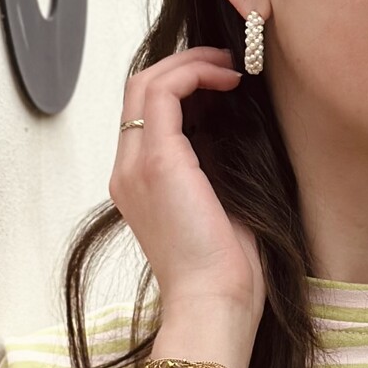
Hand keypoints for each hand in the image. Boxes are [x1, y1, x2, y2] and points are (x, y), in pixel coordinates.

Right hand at [108, 47, 264, 352]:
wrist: (214, 304)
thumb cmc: (227, 269)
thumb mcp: (220, 204)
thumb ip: (215, 165)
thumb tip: (239, 124)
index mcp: (139, 184)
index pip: (145, 114)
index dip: (182, 85)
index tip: (225, 81)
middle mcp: (128, 171)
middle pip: (138, 90)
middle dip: (184, 65)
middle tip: (228, 63)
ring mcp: (135, 166)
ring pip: (145, 83)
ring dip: (190, 64)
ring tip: (230, 66)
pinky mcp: (157, 162)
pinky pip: (162, 93)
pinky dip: (194, 74)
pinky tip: (228, 78)